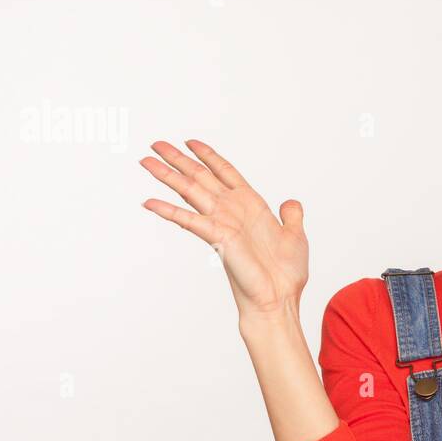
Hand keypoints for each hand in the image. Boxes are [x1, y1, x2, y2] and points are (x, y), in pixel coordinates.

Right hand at [139, 139, 308, 319]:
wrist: (280, 298)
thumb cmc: (286, 275)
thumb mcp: (295, 236)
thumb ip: (291, 216)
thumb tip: (290, 202)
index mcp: (250, 205)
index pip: (225, 173)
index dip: (209, 156)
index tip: (191, 142)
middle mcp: (232, 211)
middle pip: (200, 177)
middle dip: (178, 160)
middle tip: (155, 144)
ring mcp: (222, 223)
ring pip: (190, 191)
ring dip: (167, 176)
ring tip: (146, 161)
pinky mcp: (218, 238)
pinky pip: (189, 220)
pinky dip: (169, 211)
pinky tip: (149, 202)